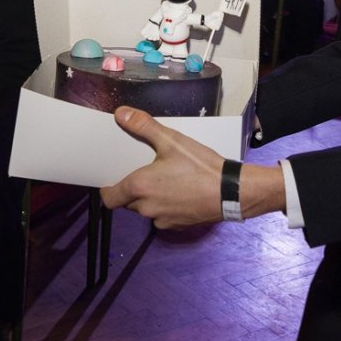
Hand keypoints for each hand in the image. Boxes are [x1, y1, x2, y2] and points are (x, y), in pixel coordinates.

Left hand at [100, 108, 223, 227]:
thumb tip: (120, 114)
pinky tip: (180, 193)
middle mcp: (146, 208)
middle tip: (146, 172)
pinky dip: (166, 207)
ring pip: (146, 210)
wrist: (231, 192)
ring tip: (165, 181)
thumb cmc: (199, 166)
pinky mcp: (177, 226)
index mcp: (138, 187)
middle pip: (128, 203)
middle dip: (133, 190)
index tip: (115, 178)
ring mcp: (162, 219)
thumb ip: (144, 126)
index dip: (109, 189)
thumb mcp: (172, 140)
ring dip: (150, 199)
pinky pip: (163, 217)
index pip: (109, 198)